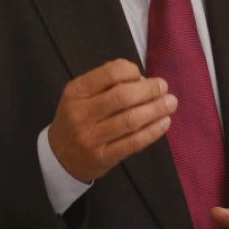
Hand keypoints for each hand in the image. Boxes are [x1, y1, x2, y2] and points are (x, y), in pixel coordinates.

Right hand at [49, 59, 176, 181]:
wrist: (58, 157)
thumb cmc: (76, 119)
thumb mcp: (80, 95)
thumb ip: (106, 84)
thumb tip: (142, 79)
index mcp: (76, 91)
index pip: (110, 73)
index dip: (132, 71)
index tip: (143, 76)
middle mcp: (81, 113)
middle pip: (123, 97)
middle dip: (149, 90)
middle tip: (164, 88)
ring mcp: (91, 137)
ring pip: (130, 120)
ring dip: (156, 110)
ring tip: (170, 104)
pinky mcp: (103, 157)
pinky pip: (133, 142)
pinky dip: (153, 131)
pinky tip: (164, 123)